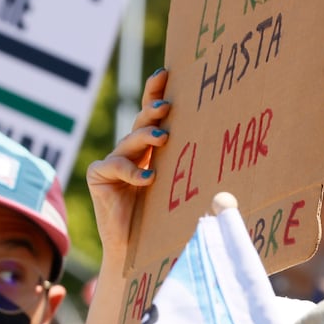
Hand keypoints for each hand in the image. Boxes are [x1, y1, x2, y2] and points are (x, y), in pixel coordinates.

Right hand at [88, 68, 172, 262]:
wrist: (136, 251)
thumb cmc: (163, 224)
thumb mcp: (179, 193)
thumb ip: (191, 175)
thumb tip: (224, 161)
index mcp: (150, 151)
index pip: (153, 117)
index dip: (156, 93)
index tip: (167, 73)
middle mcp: (131, 152)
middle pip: (141, 122)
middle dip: (153, 108)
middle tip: (167, 104)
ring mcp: (112, 162)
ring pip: (130, 142)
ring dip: (146, 137)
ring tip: (163, 137)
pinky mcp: (99, 176)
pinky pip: (116, 167)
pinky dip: (133, 172)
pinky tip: (148, 178)